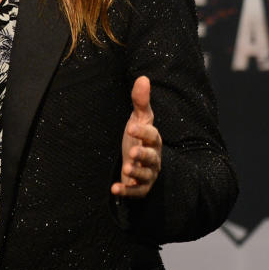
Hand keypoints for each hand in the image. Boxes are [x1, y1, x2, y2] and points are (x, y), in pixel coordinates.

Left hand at [112, 75, 161, 197]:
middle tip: (131, 152)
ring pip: (145, 175)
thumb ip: (140, 102)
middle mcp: (153, 157)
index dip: (143, 132)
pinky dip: (126, 191)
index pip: (152, 135)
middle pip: (151, 156)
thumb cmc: (139, 139)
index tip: (131, 127)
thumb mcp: (139, 120)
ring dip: (136, 173)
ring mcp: (148, 174)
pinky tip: (115, 188)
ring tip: (126, 169)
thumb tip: (143, 78)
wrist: (140, 164)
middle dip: (143, 154)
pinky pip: (136, 192)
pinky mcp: (141, 188)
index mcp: (153, 140)